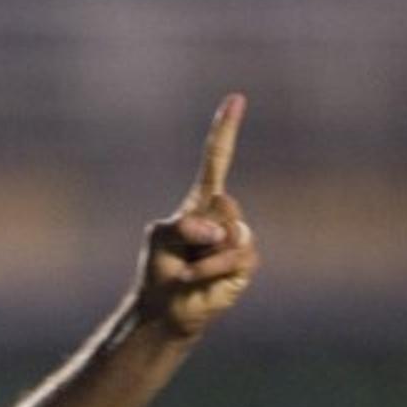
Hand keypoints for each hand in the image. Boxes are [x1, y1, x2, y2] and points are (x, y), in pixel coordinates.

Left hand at [136, 93, 257, 337]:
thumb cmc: (161, 269)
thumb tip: (216, 231)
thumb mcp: (162, 237)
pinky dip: (207, 268)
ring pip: (229, 231)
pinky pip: (232, 255)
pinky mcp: (245, 263)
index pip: (217, 160)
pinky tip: (192, 278)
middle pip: (222, 202)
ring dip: (201, 255)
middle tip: (183, 251)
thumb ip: (184, 226)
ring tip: (187, 270)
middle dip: (197, 228)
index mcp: (201, 202)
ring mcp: (238, 238)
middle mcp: (224, 216)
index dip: (225, 131)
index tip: (236, 99)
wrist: (166, 307)